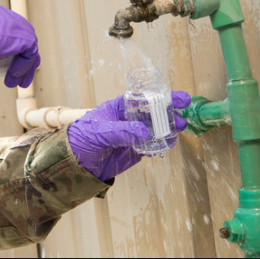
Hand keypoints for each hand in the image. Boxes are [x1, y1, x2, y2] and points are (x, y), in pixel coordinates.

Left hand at [67, 91, 190, 180]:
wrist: (75, 163)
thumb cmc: (81, 138)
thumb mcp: (100, 131)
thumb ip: (121, 131)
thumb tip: (144, 132)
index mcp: (119, 108)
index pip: (144, 99)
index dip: (162, 97)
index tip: (179, 98)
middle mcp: (128, 120)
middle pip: (154, 113)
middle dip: (170, 112)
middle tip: (184, 114)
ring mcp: (133, 135)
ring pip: (156, 129)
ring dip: (169, 128)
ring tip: (180, 128)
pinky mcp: (134, 151)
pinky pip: (151, 146)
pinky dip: (161, 144)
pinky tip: (168, 143)